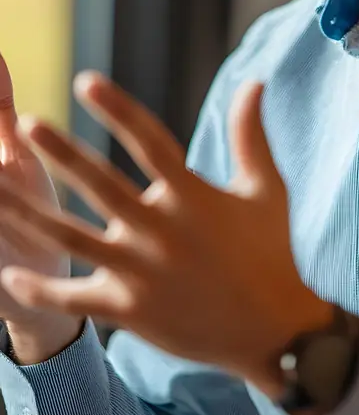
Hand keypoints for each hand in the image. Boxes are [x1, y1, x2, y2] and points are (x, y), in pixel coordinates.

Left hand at [0, 73, 331, 393]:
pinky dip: (39, 290)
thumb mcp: (265, 189)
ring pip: (72, 239)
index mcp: (193, 196)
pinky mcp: (130, 312)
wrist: (276, 333)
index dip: (118, 109)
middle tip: (27, 123)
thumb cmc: (272, 252)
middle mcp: (162, 231)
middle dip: (62, 153)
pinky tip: (7, 275)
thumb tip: (254, 82)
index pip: (149, 141)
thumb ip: (250, 135)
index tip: (85, 82)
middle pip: (102, 185)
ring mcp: (142, 274)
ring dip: (30, 213)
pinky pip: (75, 299)